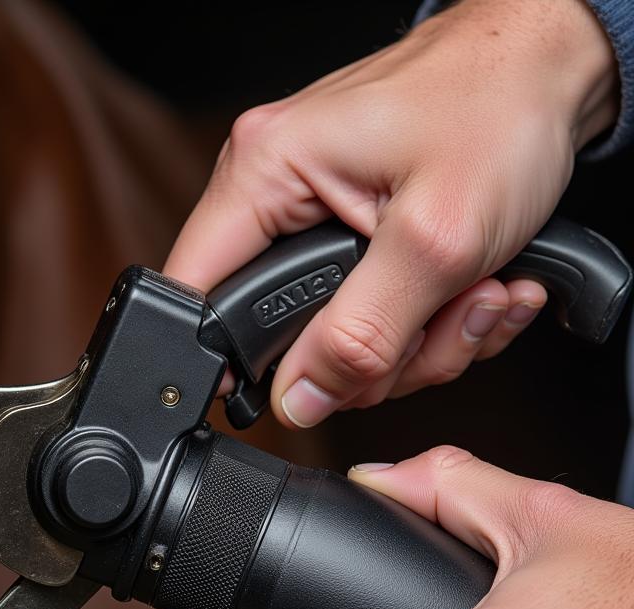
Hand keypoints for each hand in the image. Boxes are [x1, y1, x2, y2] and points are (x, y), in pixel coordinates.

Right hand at [164, 0, 618, 426]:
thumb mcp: (435, 239)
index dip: (228, 361)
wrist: (557, 65)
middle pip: (279, 335)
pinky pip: (373, 318)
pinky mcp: (355, 233)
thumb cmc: (501, 106)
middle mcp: (279, 192)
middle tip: (433, 321)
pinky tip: (475, 287)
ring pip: (337, 339)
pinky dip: (433, 322)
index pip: (195, 293)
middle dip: (372, 354)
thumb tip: (300, 399)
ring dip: (419, 341)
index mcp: (265, 172)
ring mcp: (316, 216)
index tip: (294, 387)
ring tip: (474, 291)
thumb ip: (361, 334)